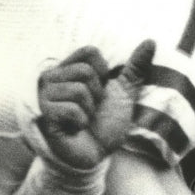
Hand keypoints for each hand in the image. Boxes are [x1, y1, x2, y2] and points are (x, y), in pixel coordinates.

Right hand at [37, 40, 154, 168]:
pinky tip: (75, 128)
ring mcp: (45, 94)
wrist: (97, 153)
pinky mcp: (43, 113)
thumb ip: (136, 67)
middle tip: (91, 108)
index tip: (101, 90)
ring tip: (83, 119)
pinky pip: (71, 109)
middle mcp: (52, 76)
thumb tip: (151, 41)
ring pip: (78, 90)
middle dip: (97, 94)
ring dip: (90, 109)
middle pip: (85, 71)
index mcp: (70, 67)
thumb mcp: (125, 92)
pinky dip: (81, 121)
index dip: (104, 72)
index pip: (89, 51)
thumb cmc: (106, 122)